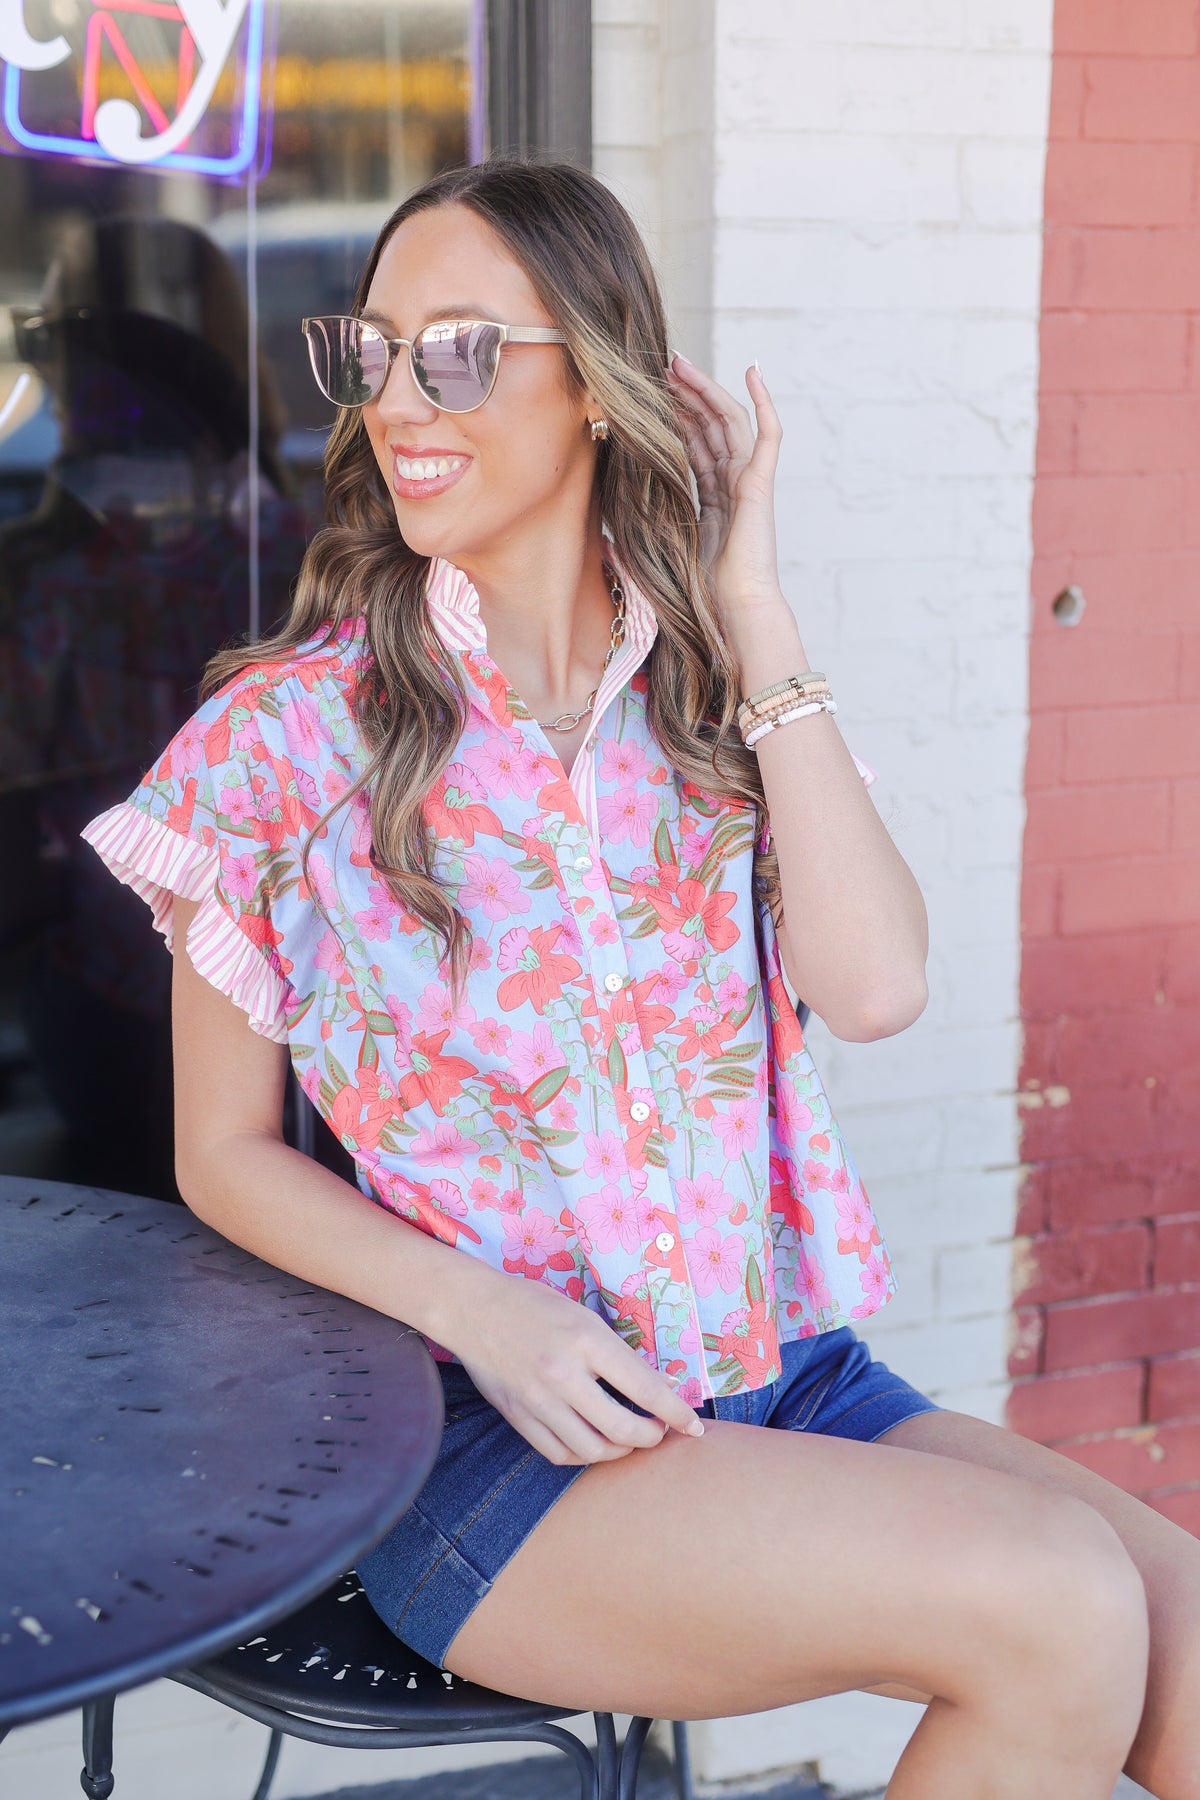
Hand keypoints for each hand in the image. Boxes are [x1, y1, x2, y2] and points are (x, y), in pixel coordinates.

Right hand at [450, 1273, 705, 1465]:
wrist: (472, 1308)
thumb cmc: (533, 1303)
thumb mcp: (584, 1317)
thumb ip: (617, 1354)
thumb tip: (656, 1388)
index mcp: (586, 1341)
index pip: (645, 1389)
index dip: (676, 1413)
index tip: (693, 1426)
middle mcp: (563, 1375)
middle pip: (622, 1430)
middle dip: (651, 1438)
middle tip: (660, 1432)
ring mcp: (537, 1401)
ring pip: (592, 1450)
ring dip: (620, 1452)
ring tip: (630, 1440)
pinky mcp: (517, 1416)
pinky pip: (558, 1453)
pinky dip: (584, 1455)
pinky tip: (594, 1444)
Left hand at [666, 353, 783, 620]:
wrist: (733, 604)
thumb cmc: (702, 589)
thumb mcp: (666, 548)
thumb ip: (650, 529)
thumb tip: (609, 529)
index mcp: (716, 499)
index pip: (697, 444)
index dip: (680, 415)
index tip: (657, 391)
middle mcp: (734, 485)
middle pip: (712, 426)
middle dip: (689, 393)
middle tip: (666, 364)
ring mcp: (749, 481)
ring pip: (729, 421)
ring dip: (707, 389)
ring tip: (682, 364)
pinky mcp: (760, 483)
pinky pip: (768, 433)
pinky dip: (764, 400)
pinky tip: (753, 370)